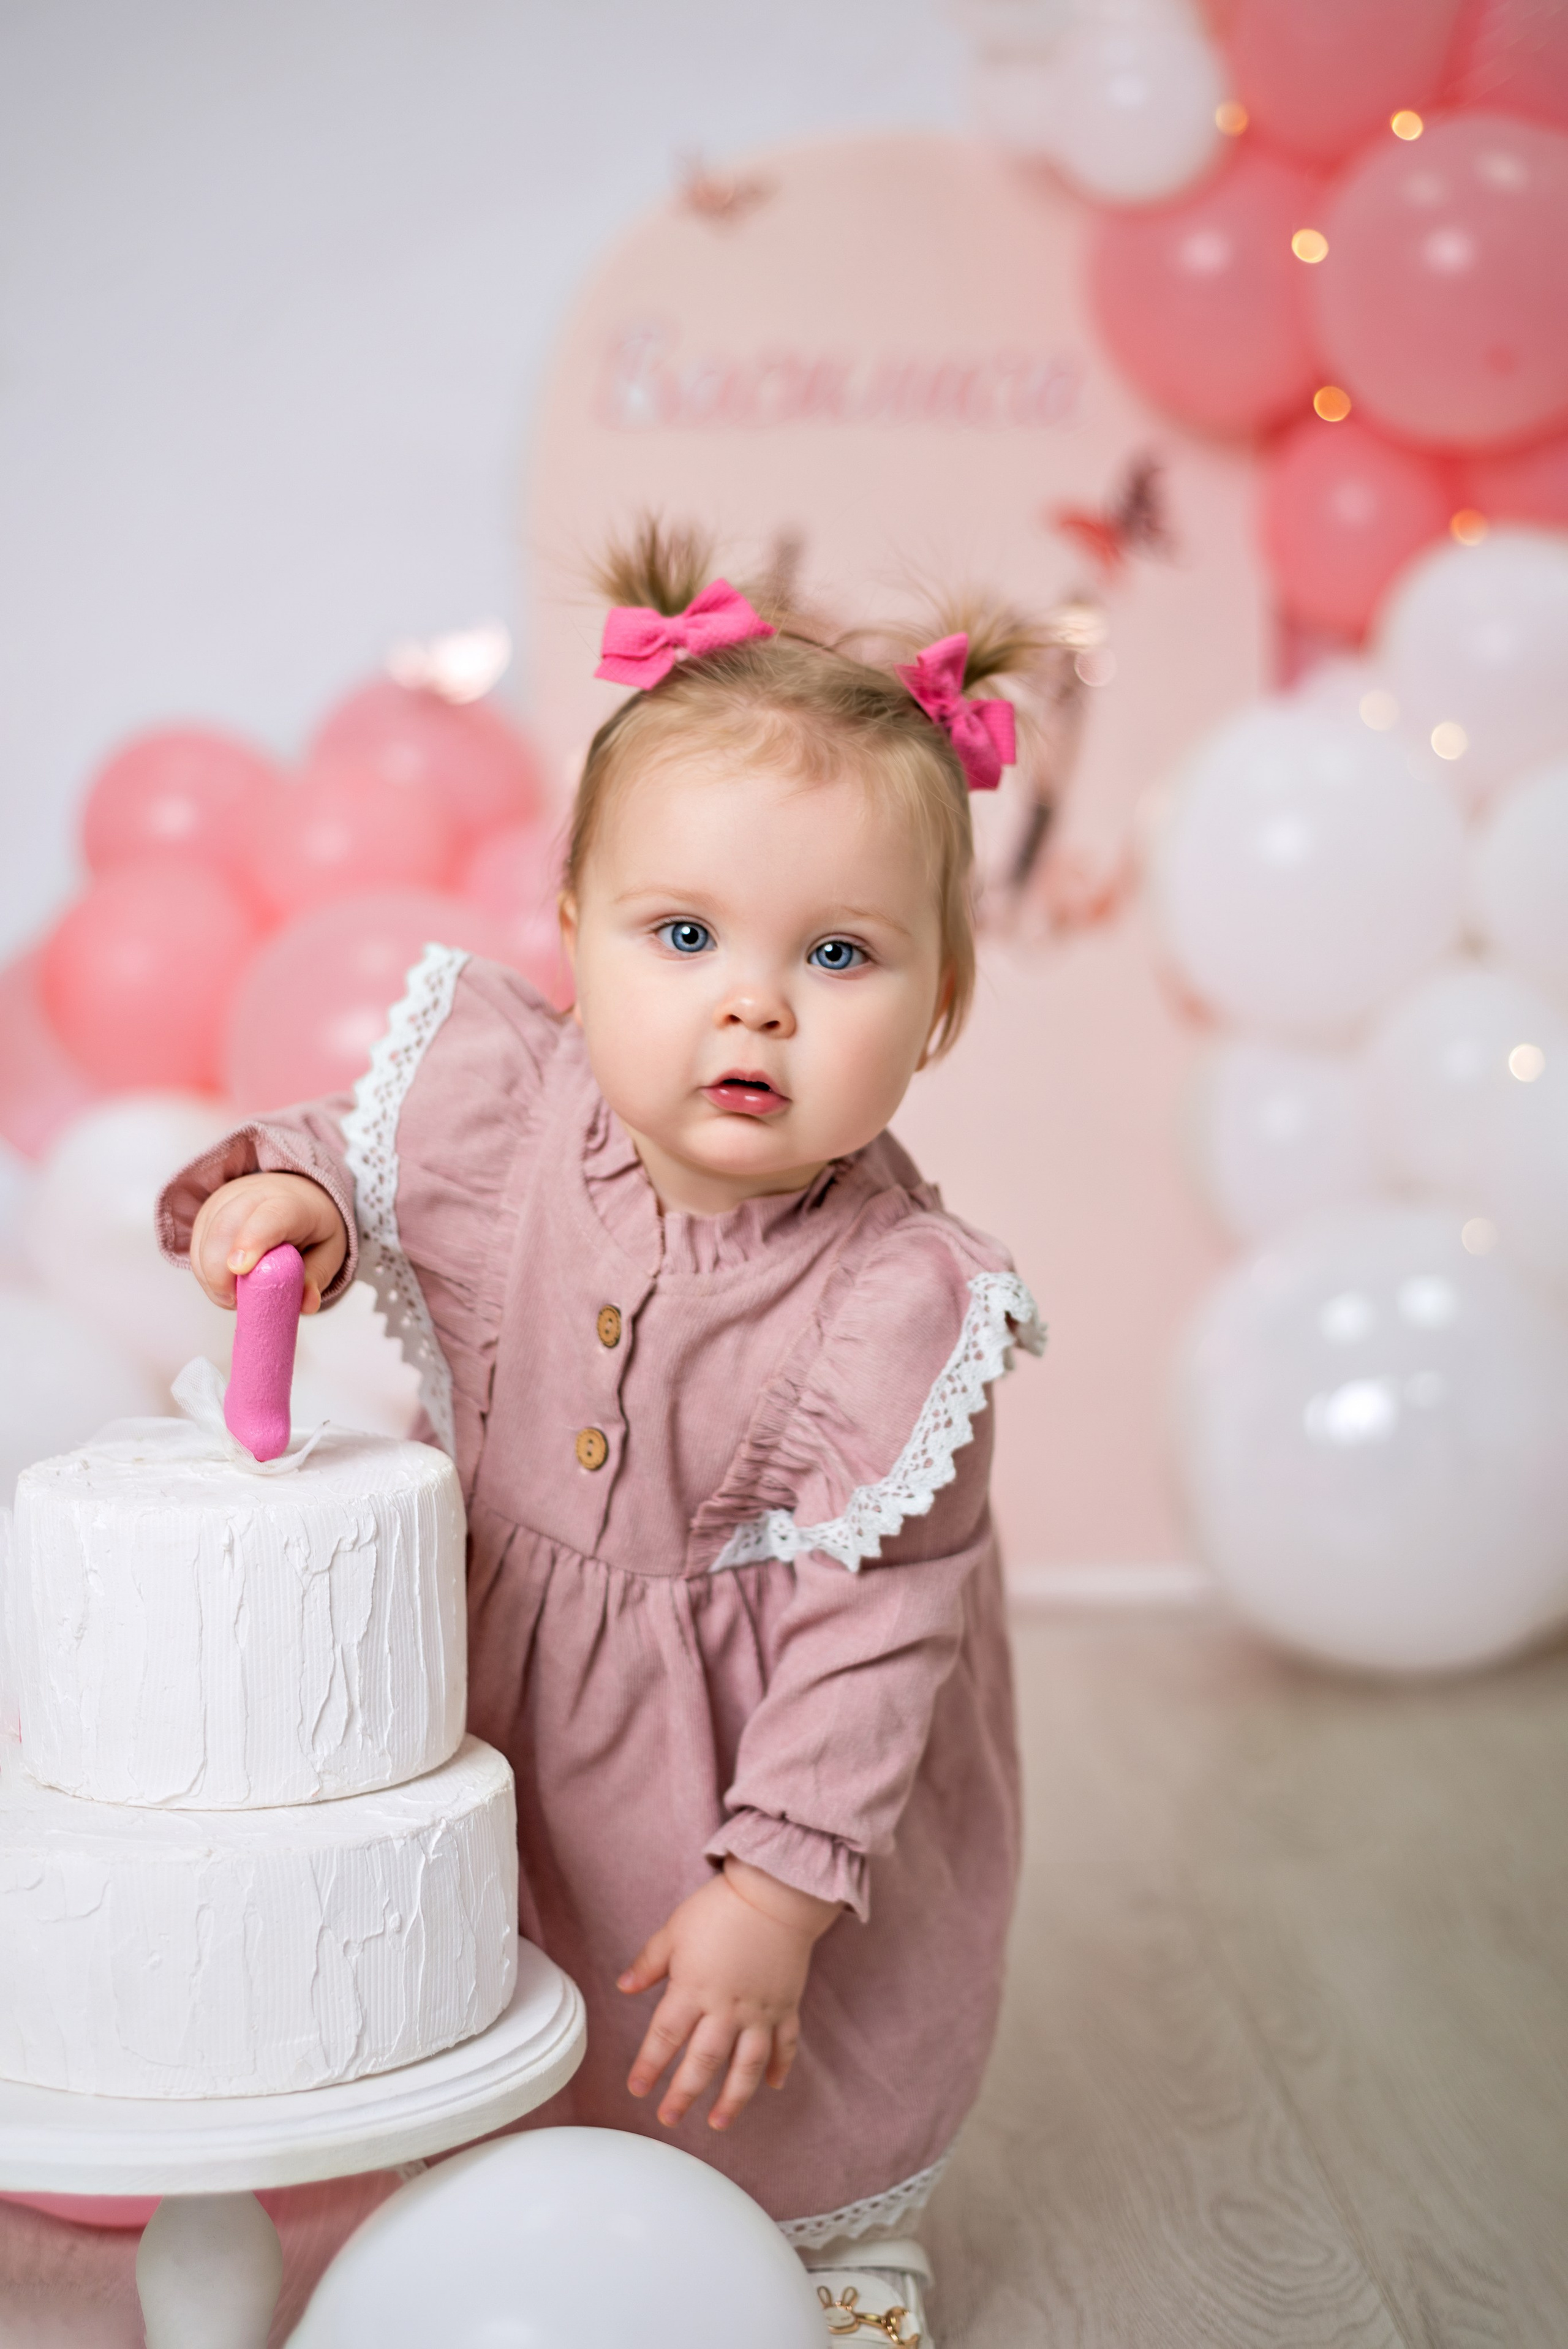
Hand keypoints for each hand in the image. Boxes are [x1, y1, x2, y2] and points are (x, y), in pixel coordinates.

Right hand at [189, 1172, 348, 1314]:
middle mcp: (254, 1195)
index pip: (269, 1218)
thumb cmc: (312, 1225)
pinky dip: (204, 1272)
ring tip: (234, 1296)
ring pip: (205, 1238)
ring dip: (211, 1276)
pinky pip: (195, 1245)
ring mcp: (225, 1200)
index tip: (240, 1269)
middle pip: (225, 1227)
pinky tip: (223, 1283)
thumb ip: (316, 1276)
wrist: (295, 1193)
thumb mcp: (329, 1250)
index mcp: (292, 1204)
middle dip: (220, 1271)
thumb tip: (307, 1304)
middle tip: (235, 1302)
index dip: (252, 1241)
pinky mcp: (207, 1211)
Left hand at [618, 1860, 837, 2132]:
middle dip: (683, 2094)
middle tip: (668, 2118)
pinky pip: (785, 2045)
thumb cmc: (720, 1908)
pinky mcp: (785, 2006)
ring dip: (732, 2098)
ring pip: (745, 2066)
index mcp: (693, 1989)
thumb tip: (623, 1987)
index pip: (665, 2037)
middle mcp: (726, 2008)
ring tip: (718, 2122)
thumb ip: (648, 1963)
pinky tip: (773, 2086)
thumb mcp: (674, 1930)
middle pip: (702, 2062)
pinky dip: (780, 2067)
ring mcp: (759, 2011)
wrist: (774, 1893)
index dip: (649, 2066)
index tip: (637, 2090)